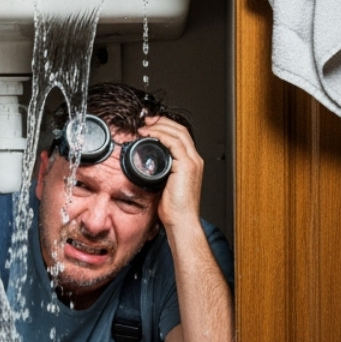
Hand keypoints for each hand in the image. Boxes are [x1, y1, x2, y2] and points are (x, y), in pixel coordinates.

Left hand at [139, 116, 203, 231]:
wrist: (182, 220)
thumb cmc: (174, 208)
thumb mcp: (166, 185)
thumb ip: (161, 172)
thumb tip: (146, 165)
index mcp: (192, 163)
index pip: (181, 136)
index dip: (166, 127)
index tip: (150, 125)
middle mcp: (195, 160)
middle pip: (181, 130)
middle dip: (162, 121)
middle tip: (146, 120)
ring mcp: (193, 162)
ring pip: (178, 133)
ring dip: (160, 126)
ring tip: (145, 126)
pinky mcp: (186, 165)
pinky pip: (173, 143)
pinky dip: (160, 135)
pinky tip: (149, 135)